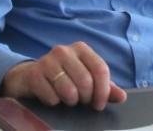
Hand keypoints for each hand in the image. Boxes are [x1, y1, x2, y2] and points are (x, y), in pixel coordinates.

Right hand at [0, 41, 126, 109]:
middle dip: (85, 98)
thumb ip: (105, 87)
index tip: (99, 104)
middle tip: (80, 100)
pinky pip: (51, 97)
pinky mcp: (34, 74)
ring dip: (70, 101)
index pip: (101, 69)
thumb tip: (122, 96)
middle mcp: (65, 51)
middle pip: (86, 82)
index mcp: (81, 49)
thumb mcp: (86, 79)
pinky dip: (54, 102)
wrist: (30, 76)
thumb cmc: (63, 77)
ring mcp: (48, 60)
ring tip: (67, 98)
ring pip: (69, 90)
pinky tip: (52, 96)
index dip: (103, 91)